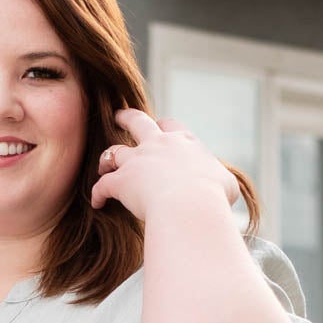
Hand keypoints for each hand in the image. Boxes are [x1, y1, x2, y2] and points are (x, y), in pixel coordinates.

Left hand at [90, 106, 238, 223]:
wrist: (191, 207)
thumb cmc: (213, 198)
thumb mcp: (226, 185)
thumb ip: (222, 182)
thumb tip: (225, 190)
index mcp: (184, 143)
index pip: (171, 127)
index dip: (163, 127)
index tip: (160, 129)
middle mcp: (159, 145)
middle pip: (138, 123)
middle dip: (127, 118)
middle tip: (119, 116)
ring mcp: (138, 161)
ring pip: (115, 152)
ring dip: (107, 157)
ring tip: (103, 163)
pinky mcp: (122, 182)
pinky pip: (103, 185)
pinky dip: (98, 193)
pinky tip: (96, 202)